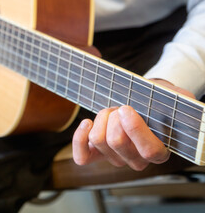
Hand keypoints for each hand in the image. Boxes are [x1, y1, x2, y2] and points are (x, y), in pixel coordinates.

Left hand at [72, 79, 195, 170]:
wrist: (140, 105)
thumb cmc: (156, 104)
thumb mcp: (172, 99)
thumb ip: (178, 102)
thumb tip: (180, 100)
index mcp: (159, 151)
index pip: (149, 151)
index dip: (135, 130)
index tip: (127, 108)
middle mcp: (136, 160)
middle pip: (116, 142)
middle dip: (114, 117)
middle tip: (121, 107)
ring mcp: (115, 159)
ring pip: (98, 140)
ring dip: (101, 118)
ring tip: (111, 111)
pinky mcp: (97, 155)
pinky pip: (82, 156)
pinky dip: (80, 138)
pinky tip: (87, 123)